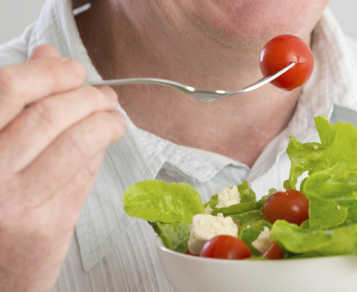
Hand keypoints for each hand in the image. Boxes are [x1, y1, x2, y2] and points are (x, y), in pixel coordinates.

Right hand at [0, 45, 124, 291]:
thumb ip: (18, 101)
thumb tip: (47, 56)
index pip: (11, 89)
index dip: (51, 74)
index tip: (73, 70)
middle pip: (50, 114)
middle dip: (88, 97)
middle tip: (105, 96)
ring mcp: (15, 201)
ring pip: (76, 143)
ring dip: (106, 122)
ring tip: (115, 118)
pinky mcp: (47, 225)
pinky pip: (84, 174)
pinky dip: (99, 152)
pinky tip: (105, 143)